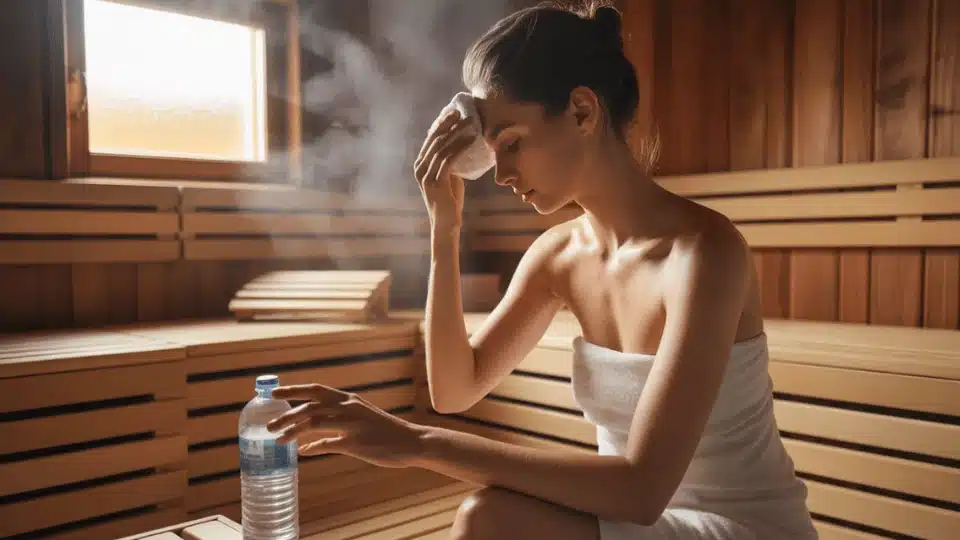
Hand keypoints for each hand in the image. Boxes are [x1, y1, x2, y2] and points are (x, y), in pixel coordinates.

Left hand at [266, 384, 424, 468]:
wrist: (410, 441)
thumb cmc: (385, 431)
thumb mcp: (361, 418)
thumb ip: (337, 424)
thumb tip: (309, 442)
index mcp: (349, 400)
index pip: (315, 390)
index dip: (293, 390)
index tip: (273, 393)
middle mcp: (348, 408)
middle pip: (309, 407)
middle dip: (286, 415)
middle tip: (268, 425)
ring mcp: (350, 425)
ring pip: (313, 423)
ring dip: (292, 431)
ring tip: (278, 440)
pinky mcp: (354, 443)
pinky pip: (326, 445)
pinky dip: (312, 448)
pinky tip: (302, 452)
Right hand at [413, 110, 474, 231]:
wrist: (446, 224)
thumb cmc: (450, 201)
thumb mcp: (448, 177)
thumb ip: (449, 163)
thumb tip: (460, 146)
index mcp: (420, 165)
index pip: (430, 139)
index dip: (441, 124)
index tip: (454, 112)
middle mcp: (419, 168)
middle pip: (434, 140)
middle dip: (448, 124)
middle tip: (460, 112)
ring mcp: (425, 175)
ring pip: (442, 148)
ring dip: (457, 133)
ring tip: (470, 123)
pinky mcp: (435, 182)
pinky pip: (448, 159)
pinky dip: (461, 147)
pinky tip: (472, 140)